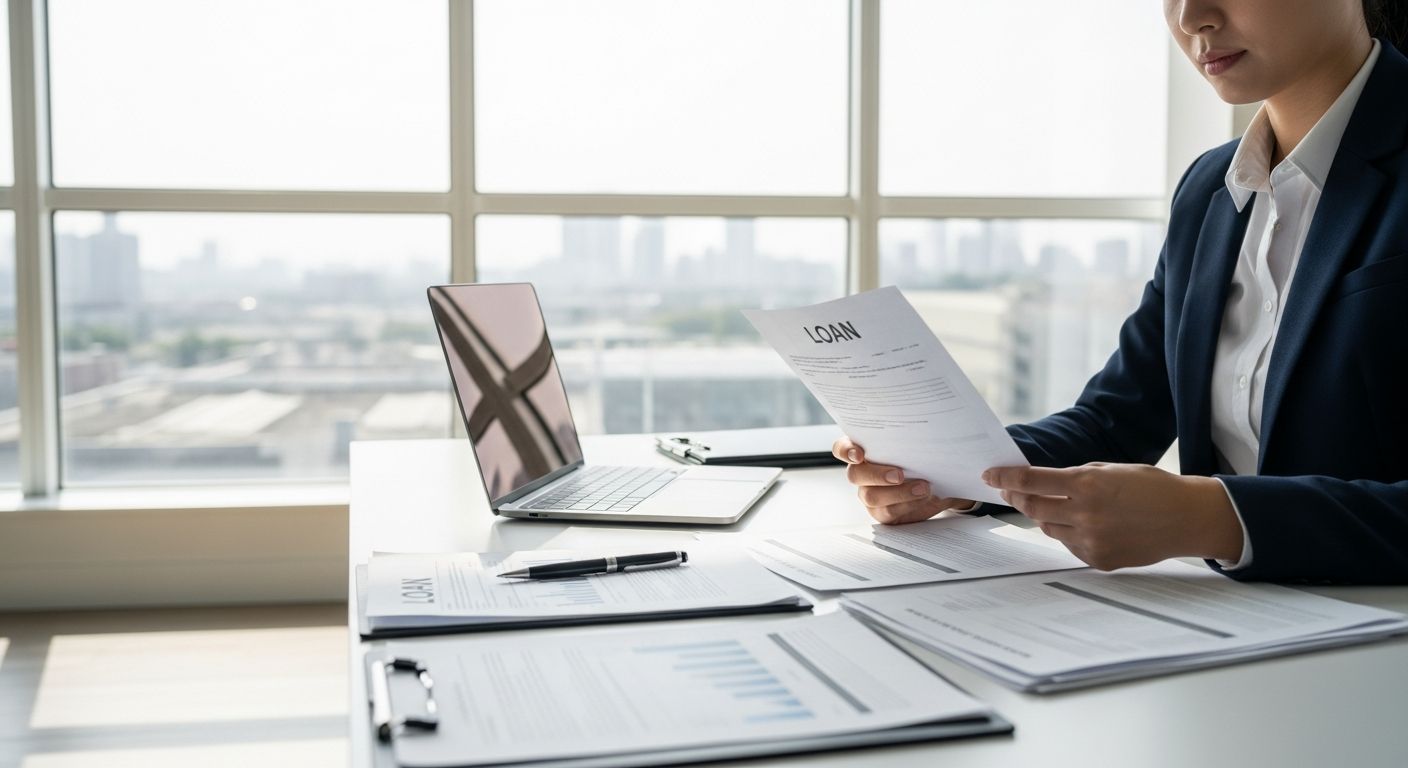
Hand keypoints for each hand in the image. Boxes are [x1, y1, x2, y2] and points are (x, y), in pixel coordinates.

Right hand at [832, 437, 977, 524]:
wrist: (938, 483)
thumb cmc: (921, 459)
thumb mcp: (916, 445)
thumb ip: (908, 439)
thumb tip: (920, 429)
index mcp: (863, 451)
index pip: (842, 449)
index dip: (846, 451)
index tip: (859, 454)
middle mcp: (862, 473)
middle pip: (854, 475)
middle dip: (877, 475)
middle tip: (899, 474)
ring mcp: (870, 494)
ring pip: (871, 496)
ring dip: (898, 492)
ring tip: (923, 487)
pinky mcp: (882, 512)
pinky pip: (888, 512)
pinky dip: (907, 504)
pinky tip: (923, 497)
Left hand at [982, 462, 1244, 569]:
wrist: (1186, 518)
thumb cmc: (1150, 487)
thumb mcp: (1110, 470)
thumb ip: (1075, 477)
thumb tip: (1041, 484)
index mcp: (1088, 485)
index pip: (1032, 482)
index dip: (1005, 478)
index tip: (990, 476)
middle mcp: (1086, 515)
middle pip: (1032, 508)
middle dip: (1017, 498)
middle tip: (1011, 492)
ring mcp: (1091, 541)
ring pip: (1049, 528)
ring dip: (1047, 516)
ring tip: (1063, 507)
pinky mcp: (1098, 560)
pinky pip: (1069, 546)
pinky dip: (1070, 534)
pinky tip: (1088, 525)